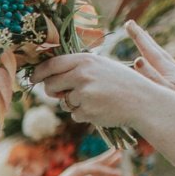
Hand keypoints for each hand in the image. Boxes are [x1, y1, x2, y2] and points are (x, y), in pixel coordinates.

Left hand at [24, 146, 125, 175]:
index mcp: (78, 170)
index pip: (97, 169)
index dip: (109, 172)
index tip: (120, 175)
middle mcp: (80, 168)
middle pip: (98, 161)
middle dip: (110, 157)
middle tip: (121, 149)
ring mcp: (80, 172)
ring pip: (97, 166)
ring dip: (108, 162)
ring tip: (119, 156)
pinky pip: (94, 173)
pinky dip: (103, 171)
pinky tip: (107, 170)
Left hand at [32, 51, 162, 133]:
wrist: (142, 100)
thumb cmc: (121, 82)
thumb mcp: (101, 66)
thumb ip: (77, 68)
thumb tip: (48, 77)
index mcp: (85, 60)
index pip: (51, 65)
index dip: (38, 72)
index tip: (32, 78)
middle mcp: (82, 75)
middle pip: (50, 85)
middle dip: (52, 92)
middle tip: (63, 93)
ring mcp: (83, 94)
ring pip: (63, 102)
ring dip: (72, 104)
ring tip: (95, 98)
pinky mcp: (86, 111)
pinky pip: (74, 115)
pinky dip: (83, 114)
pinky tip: (100, 108)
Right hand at [126, 20, 174, 112]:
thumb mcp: (166, 92)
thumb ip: (151, 77)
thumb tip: (137, 60)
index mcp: (167, 69)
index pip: (148, 49)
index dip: (138, 36)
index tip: (128, 23)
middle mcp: (174, 67)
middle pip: (155, 49)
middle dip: (143, 37)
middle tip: (132, 25)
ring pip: (162, 55)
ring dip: (151, 46)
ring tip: (144, 39)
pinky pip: (167, 64)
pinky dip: (159, 58)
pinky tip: (159, 62)